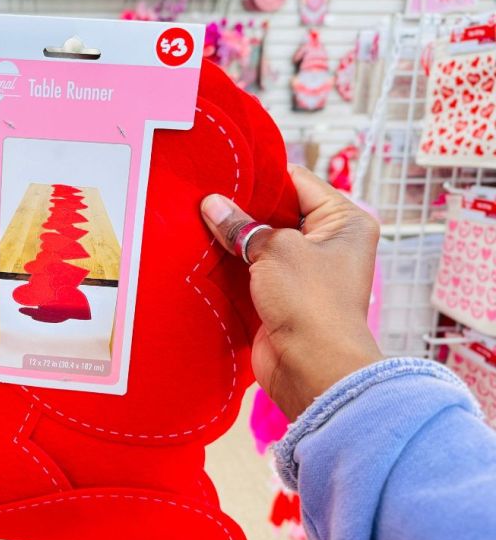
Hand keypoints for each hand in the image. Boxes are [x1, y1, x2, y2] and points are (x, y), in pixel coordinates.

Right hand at [200, 165, 383, 419]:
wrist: (312, 368)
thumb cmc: (310, 302)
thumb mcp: (275, 250)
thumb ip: (242, 225)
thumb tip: (212, 204)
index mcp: (343, 222)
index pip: (298, 182)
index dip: (261, 177)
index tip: (224, 171)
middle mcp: (327, 244)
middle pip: (277, 213)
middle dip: (242, 208)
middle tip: (203, 194)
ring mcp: (303, 272)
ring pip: (260, 243)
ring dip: (233, 239)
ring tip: (195, 219)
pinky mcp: (281, 297)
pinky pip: (251, 271)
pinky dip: (230, 265)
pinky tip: (201, 251)